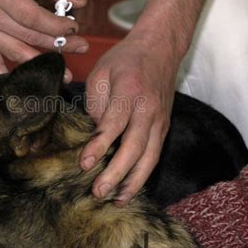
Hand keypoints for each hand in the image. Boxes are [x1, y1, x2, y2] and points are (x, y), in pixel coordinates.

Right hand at [0, 0, 87, 80]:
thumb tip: (77, 1)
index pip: (33, 17)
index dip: (56, 25)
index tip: (73, 25)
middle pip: (27, 37)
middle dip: (58, 44)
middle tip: (80, 46)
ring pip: (14, 53)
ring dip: (40, 63)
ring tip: (62, 72)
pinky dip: (6, 74)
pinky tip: (23, 82)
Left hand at [81, 34, 180, 205]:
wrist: (161, 47)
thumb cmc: (126, 58)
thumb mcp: (101, 72)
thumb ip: (96, 104)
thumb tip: (93, 135)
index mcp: (129, 92)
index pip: (113, 125)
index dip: (98, 146)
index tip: (83, 164)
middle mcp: (148, 109)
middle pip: (134, 148)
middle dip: (116, 173)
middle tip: (98, 192)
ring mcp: (160, 119)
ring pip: (150, 157)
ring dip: (134, 182)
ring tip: (117, 200)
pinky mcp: (164, 126)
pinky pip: (155, 154)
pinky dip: (143, 173)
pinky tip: (131, 185)